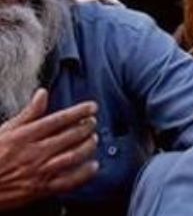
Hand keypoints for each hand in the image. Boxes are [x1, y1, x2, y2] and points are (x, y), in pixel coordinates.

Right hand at [0, 90, 98, 209]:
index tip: (92, 107)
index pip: (59, 120)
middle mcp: (34, 153)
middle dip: (87, 127)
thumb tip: (42, 93)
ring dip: (88, 146)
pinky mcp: (40, 189)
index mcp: (25, 137)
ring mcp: (38, 172)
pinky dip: (84, 173)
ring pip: (73, 156)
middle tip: (93, 122)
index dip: (79, 112)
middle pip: (70, 136)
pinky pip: (68, 181)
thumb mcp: (5, 131)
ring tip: (93, 139)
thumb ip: (28, 113)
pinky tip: (93, 166)